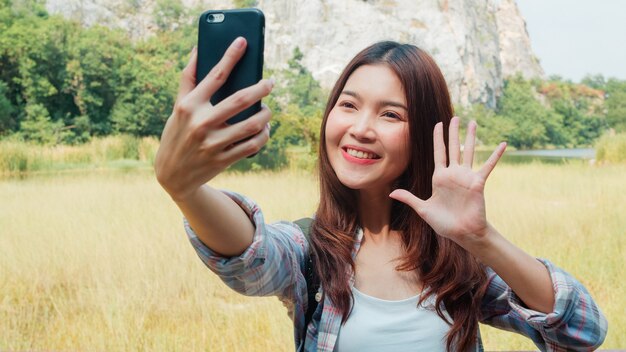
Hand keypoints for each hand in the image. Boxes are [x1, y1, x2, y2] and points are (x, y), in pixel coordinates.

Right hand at [154, 38, 273, 200]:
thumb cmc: (177, 133)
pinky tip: (265, 129)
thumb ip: (189, 79)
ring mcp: (213, 144)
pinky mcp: (223, 160)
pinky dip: (263, 135)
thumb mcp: (178, 107)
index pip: (214, 75)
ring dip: (266, 115)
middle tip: (270, 82)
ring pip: (251, 125)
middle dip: (261, 88)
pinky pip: (252, 145)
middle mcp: (201, 124)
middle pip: (240, 100)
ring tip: (268, 110)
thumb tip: (198, 49)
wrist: (173, 174)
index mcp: (189, 106)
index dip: (230, 56)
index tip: (243, 42)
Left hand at [389, 117, 505, 247]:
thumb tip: (391, 193)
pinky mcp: (478, 183)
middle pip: (453, 148)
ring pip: (469, 152)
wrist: (462, 233)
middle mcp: (453, 174)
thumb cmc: (444, 223)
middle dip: (453, 132)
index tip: (437, 124)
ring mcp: (466, 177)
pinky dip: (495, 155)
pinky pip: (488, 166)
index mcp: (440, 178)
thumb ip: (409, 198)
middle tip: (455, 118)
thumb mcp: (423, 209)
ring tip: (472, 123)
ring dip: (470, 137)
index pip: (438, 153)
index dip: (438, 138)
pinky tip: (503, 144)